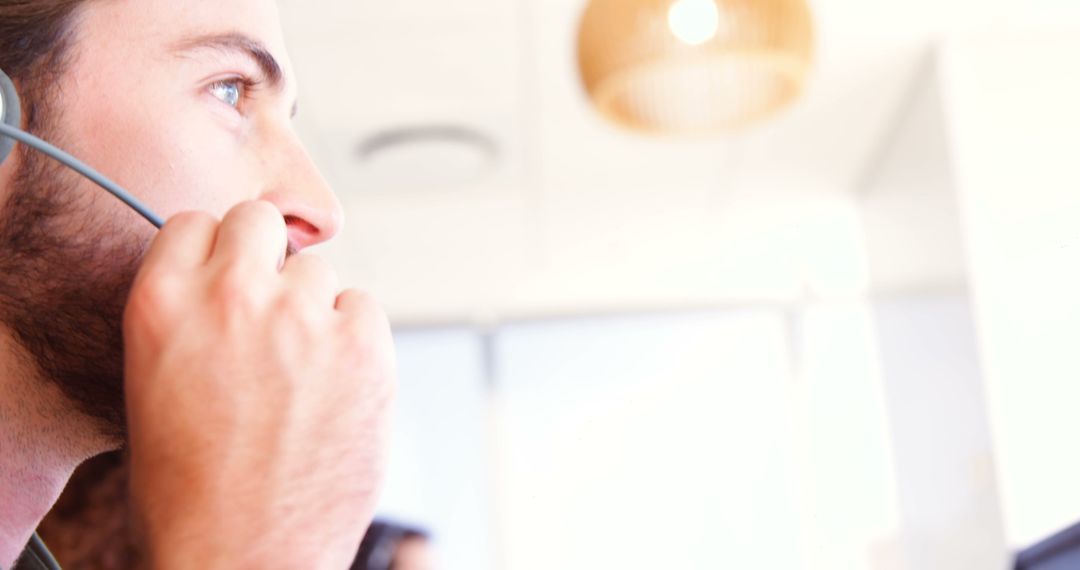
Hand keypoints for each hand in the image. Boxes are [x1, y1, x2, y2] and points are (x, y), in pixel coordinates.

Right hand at [123, 201, 395, 568]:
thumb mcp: (155, 383)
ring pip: (319, 273)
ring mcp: (302, 319)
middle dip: (267, 256)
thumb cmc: (190, 489)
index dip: (217, 251)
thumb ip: (192, 317)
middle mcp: (233, 297)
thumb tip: (234, 279)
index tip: (229, 275)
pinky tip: (335, 386)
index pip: (198, 222)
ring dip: (314, 309)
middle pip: (261, 221)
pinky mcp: (363, 346)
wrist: (241, 558)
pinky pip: (364, 308)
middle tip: (272, 308)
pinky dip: (355, 338)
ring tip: (301, 374)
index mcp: (163, 305)